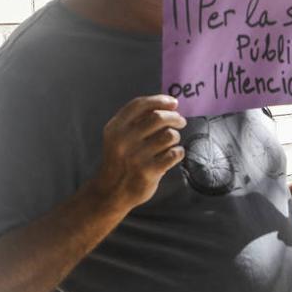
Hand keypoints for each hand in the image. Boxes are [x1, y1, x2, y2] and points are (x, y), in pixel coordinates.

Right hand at [90, 95, 187, 209]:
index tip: (173, 102)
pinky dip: (178, 152)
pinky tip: (172, 155)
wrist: (111, 191)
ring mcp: (136, 156)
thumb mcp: (118, 137)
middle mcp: (124, 140)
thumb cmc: (121, 159)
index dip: (160, 100)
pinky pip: (175, 153)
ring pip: (169, 135)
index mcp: (115, 128)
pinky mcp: (149, 171)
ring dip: (176, 137)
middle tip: (180, 122)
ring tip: (171, 142)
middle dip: (175, 117)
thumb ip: (136, 120)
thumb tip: (169, 104)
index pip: (139, 105)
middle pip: (158, 117)